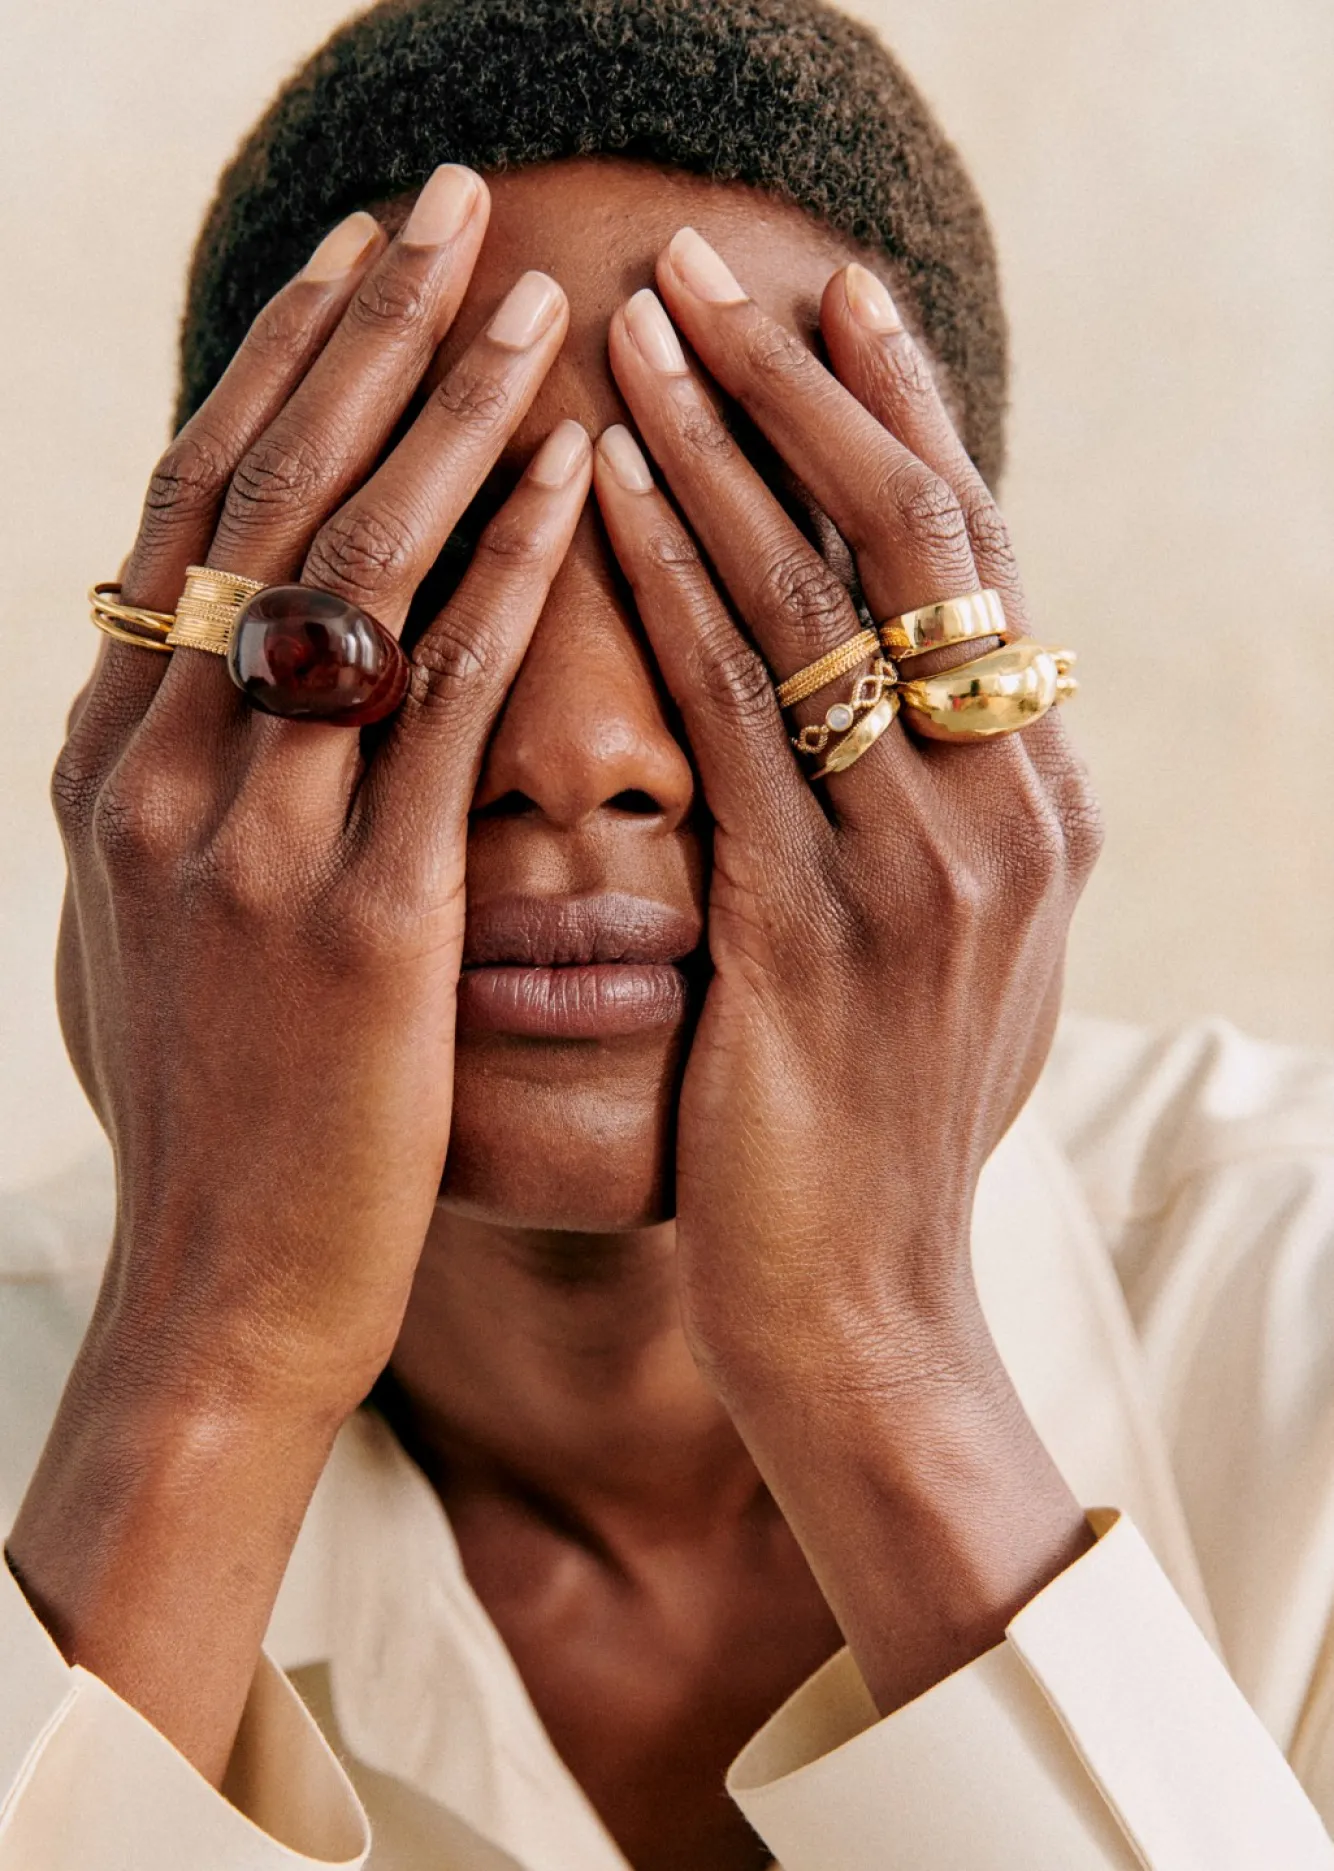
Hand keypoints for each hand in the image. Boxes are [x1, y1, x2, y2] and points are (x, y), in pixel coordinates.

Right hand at [12, 167, 588, 1776]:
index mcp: (111, 767)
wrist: (223, 1299)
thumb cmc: (225, 1121)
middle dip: (356, 336)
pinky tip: (578, 474)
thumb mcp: (163, 933)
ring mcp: (247, 843)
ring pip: (347, 574)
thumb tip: (221, 684)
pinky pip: (440, 707)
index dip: (271, 370)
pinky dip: (510, 575)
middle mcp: (155, 775)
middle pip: (261, 500)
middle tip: (445, 207)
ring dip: (445, 415)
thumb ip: (189, 797)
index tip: (352, 261)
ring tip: (532, 294)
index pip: (188, 515)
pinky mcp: (358, 922)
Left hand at [593, 231, 1101, 1709]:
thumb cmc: (872, 1132)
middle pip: (915, 537)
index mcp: (1040, 805)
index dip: (895, 416)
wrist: (863, 1311)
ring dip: (718, 442)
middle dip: (804, 384)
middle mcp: (1006, 811)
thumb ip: (929, 818)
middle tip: (710, 266)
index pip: (973, 561)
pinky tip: (601, 485)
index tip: (820, 304)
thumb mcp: (940, 952)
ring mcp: (921, 869)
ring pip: (819, 596)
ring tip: (635, 327)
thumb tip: (886, 693)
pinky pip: (733, 712)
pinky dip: (667, 581)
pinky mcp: (815, 929)